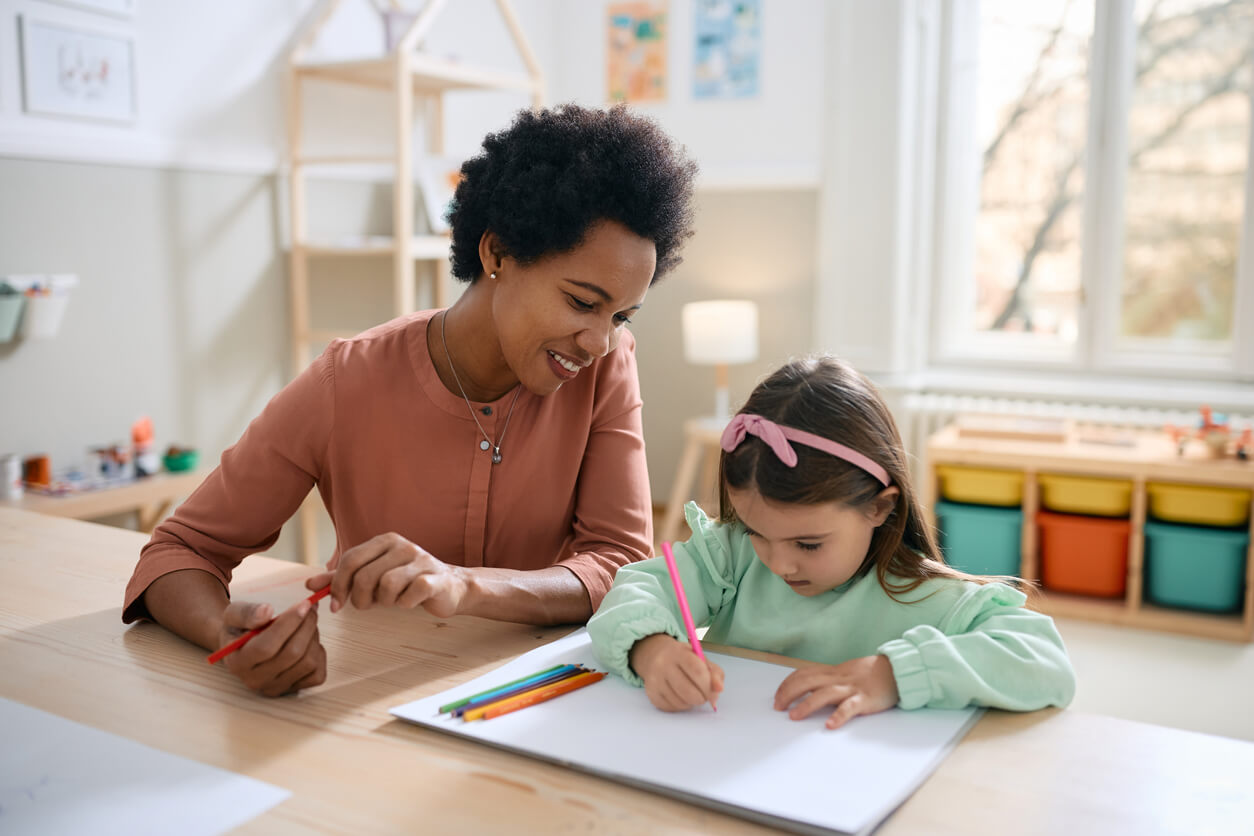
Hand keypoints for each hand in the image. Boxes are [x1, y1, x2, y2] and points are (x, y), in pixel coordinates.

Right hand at [218, 599, 325, 697]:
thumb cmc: (240, 628)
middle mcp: (256, 680)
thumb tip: (266, 612)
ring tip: (307, 623)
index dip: (289, 623)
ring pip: (308, 663)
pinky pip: (317, 674)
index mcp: (237, 662)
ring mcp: (275, 688)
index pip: (267, 646)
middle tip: (310, 607)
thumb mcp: (234, 614)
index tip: (304, 604)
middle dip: (307, 625)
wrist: (244, 647)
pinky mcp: (293, 690)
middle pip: (292, 654)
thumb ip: (247, 613)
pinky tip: (309, 642)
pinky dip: (319, 654)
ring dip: (313, 637)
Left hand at [305, 532, 468, 617]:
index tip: (336, 604)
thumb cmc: (407, 581)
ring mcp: (421, 560)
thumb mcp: (372, 576)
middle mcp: (403, 546)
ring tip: (391, 601)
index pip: (350, 559)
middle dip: (359, 598)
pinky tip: (409, 602)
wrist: (451, 586)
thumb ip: (342, 578)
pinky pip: (408, 595)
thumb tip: (310, 584)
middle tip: (365, 606)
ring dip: (384, 601)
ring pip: (386, 585)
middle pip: (365, 575)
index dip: (338, 585)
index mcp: (385, 540)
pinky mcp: (435, 578)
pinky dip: (404, 604)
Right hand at [629, 633, 723, 712]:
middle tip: (704, 696)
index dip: (708, 685)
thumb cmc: (684, 659)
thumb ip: (715, 673)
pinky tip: (680, 696)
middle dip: (701, 698)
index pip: (697, 670)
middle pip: (688, 691)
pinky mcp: (651, 693)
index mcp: (678, 652)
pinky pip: (672, 708)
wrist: (656, 656)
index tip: (713, 691)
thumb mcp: (701, 659)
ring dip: (691, 703)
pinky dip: (681, 706)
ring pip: (680, 702)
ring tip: (691, 693)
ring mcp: (655, 680)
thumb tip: (719, 689)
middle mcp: (663, 664)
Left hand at [774, 655, 899, 729]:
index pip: (803, 673)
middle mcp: (838, 678)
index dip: (787, 684)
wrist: (896, 670)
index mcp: (832, 672)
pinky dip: (839, 716)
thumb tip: (806, 689)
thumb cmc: (869, 674)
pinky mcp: (865, 699)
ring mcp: (851, 688)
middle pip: (808, 681)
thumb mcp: (844, 673)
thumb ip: (827, 679)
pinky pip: (850, 707)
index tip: (777, 696)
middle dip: (789, 693)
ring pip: (825, 693)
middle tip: (778, 707)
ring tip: (794, 716)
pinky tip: (830, 725)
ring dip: (807, 704)